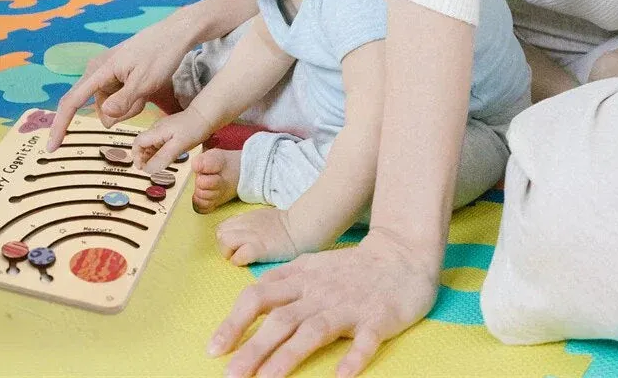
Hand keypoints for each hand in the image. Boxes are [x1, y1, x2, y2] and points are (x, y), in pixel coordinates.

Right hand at [47, 7, 199, 150]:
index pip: (72, 102)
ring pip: (111, 104)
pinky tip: (146, 85)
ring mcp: (107, 71)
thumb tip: (104, 117)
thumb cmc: (161, 55)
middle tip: (143, 98)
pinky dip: (132, 98)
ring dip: (129, 105)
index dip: (60, 126)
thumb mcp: (145, 82)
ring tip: (147, 88)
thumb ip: (124, 101)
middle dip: (121, 112)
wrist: (175, 33)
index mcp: (99, 70)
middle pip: (99, 107)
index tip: (51, 148)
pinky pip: (119, 95)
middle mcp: (98, 70)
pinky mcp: (117, 73)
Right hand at [131, 106, 207, 172]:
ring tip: (157, 166)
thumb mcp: (179, 145)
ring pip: (151, 145)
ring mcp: (163, 130)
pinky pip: (160, 144)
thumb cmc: (194, 128)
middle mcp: (157, 129)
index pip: (137, 143)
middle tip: (149, 170)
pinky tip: (166, 158)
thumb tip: (148, 169)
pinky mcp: (171, 132)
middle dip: (143, 158)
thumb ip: (163, 157)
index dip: (136, 156)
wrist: (206, 116)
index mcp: (156, 131)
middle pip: (142, 145)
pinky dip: (159, 153)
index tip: (142, 167)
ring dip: (151, 156)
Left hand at [208, 228, 439, 377]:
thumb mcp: (312, 265)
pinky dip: (353, 359)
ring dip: (289, 357)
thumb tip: (247, 303)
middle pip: (281, 319)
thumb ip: (283, 283)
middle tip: (230, 375)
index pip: (260, 295)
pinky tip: (340, 377)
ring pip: (315, 330)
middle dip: (253, 347)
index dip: (235, 320)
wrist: (402, 252)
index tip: (214, 348)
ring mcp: (349, 304)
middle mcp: (320, 291)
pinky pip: (365, 340)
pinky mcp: (379, 318)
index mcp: (302, 277)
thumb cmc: (351, 267)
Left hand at [216, 208, 298, 265]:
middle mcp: (246, 224)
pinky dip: (239, 261)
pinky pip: (238, 256)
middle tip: (237, 253)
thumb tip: (241, 234)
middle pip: (220, 234)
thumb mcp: (265, 217)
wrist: (303, 227)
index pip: (223, 226)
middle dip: (224, 246)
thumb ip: (251, 224)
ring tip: (241, 258)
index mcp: (247, 217)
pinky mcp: (259, 249)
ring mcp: (252, 236)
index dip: (226, 238)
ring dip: (230, 253)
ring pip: (225, 242)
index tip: (235, 246)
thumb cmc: (288, 226)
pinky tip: (248, 262)